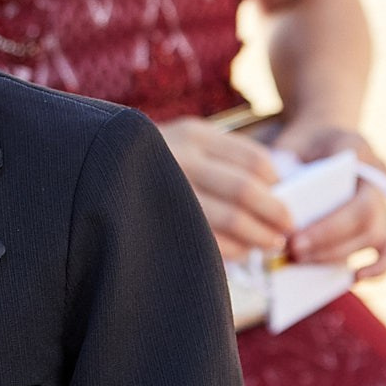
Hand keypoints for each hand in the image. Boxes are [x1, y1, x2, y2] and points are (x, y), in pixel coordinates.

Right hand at [156, 117, 295, 258]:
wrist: (96, 170)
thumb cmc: (158, 162)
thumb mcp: (188, 142)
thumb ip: (227, 157)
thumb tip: (281, 184)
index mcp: (193, 134)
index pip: (254, 159)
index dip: (278, 184)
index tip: (289, 200)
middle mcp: (179, 157)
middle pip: (244, 190)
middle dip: (275, 213)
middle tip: (288, 229)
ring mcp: (166, 187)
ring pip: (229, 218)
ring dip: (258, 236)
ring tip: (271, 243)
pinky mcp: (157, 219)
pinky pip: (207, 240)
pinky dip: (233, 249)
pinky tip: (243, 252)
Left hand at [271, 122, 385, 278]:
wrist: (322, 138)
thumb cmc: (302, 142)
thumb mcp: (291, 143)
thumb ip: (287, 167)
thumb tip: (275, 204)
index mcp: (356, 151)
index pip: (351, 191)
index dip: (327, 223)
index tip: (295, 236)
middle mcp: (377, 178)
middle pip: (364, 219)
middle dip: (327, 241)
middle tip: (292, 252)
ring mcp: (381, 202)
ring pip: (373, 236)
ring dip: (336, 254)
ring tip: (299, 261)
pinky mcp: (379, 222)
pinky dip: (378, 267)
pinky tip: (354, 279)